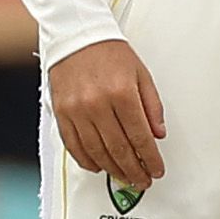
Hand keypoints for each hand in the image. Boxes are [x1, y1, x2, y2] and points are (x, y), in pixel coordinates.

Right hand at [47, 39, 165, 190]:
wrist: (78, 38)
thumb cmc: (112, 55)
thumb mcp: (141, 74)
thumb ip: (151, 105)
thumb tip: (158, 134)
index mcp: (122, 93)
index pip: (139, 136)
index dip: (149, 157)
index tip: (157, 169)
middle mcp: (97, 104)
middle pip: (118, 148)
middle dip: (133, 169)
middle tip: (143, 180)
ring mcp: (76, 111)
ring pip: (96, 151)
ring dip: (112, 169)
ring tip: (125, 177)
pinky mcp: (61, 114)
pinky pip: (74, 146)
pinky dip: (87, 160)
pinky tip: (99, 167)